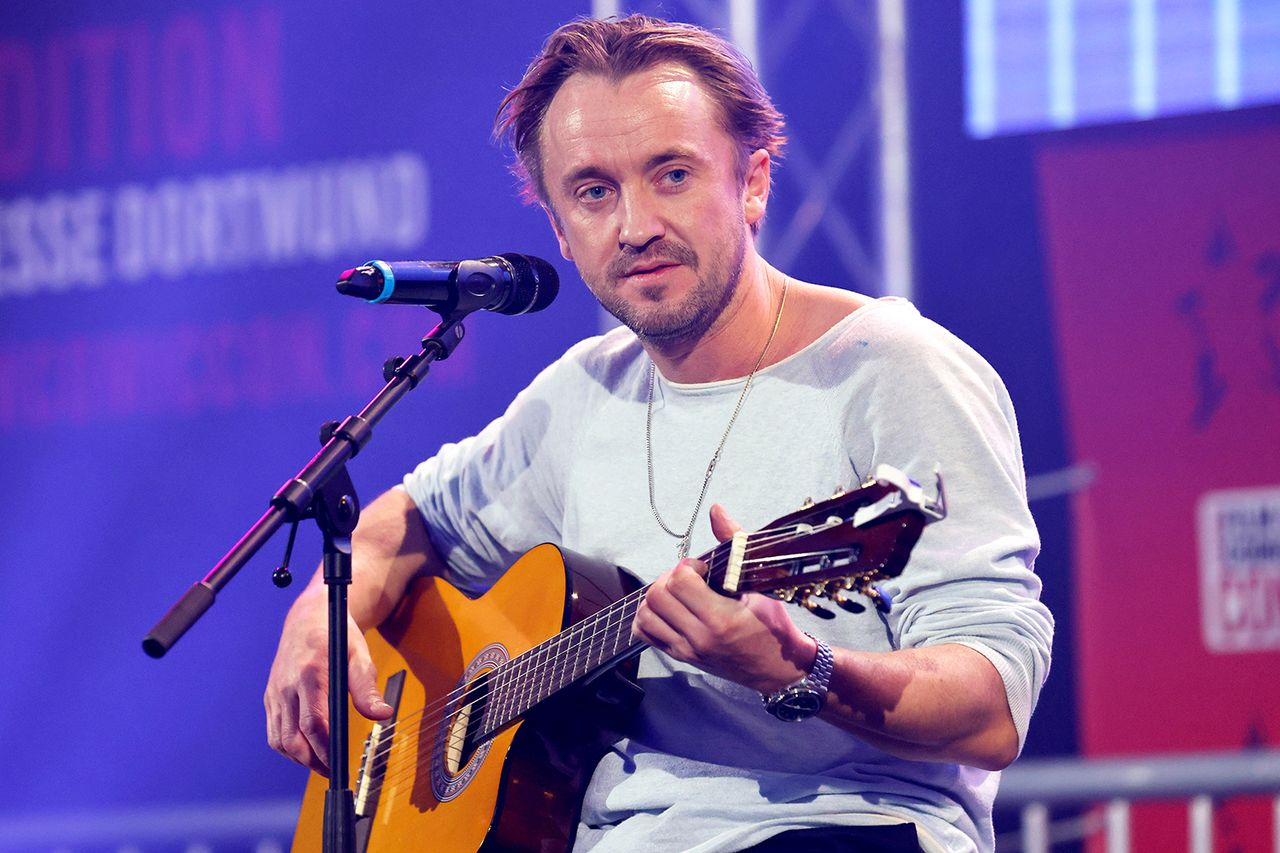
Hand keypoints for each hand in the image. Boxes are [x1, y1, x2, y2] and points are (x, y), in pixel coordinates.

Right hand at [264, 589, 392, 775]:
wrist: (308, 617)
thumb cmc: (337, 636)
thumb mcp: (358, 656)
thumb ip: (368, 688)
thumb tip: (382, 715)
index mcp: (309, 674)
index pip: (313, 723)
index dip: (325, 749)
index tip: (340, 764)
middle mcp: (286, 685)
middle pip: (292, 738)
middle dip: (312, 761)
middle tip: (332, 772)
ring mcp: (274, 692)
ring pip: (279, 740)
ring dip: (299, 758)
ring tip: (322, 764)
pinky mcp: (270, 696)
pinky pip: (274, 731)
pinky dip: (288, 747)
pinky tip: (306, 749)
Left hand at [631, 504, 817, 693]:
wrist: (779, 670)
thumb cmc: (774, 628)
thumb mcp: (761, 584)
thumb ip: (735, 544)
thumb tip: (716, 511)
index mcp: (721, 619)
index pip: (679, 582)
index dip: (687, 566)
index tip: (702, 568)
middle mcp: (699, 637)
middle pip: (657, 596)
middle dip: (669, 578)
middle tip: (688, 578)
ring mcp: (687, 650)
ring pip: (645, 615)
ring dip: (657, 597)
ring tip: (679, 593)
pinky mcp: (681, 657)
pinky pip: (646, 634)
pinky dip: (650, 616)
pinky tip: (670, 609)